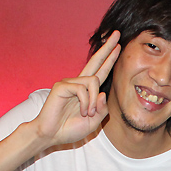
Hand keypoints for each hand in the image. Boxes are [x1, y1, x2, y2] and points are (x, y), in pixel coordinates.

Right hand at [34, 31, 120, 148]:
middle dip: (107, 48)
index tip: (118, 46)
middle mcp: (78, 83)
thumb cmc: (70, 129)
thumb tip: (104, 93)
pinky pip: (83, 89)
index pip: (101, 71)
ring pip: (94, 82)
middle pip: (95, 61)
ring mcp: (69, 83)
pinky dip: (86, 102)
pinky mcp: (62, 86)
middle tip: (117, 34)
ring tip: (87, 114)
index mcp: (87, 90)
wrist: (52, 135)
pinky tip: (81, 111)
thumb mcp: (94, 121)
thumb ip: (102, 109)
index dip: (110, 59)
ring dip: (94, 101)